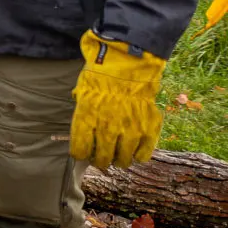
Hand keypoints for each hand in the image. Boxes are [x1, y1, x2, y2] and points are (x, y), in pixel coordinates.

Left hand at [70, 32, 165, 169]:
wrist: (127, 67)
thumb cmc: (100, 79)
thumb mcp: (81, 95)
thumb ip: (82, 116)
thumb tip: (81, 134)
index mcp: (87, 120)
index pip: (79, 151)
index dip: (80, 155)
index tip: (83, 153)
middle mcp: (108, 129)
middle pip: (102, 159)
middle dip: (100, 161)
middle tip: (102, 158)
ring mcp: (130, 130)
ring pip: (123, 160)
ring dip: (119, 160)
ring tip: (118, 155)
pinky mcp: (149, 129)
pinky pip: (143, 154)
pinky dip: (138, 156)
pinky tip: (134, 151)